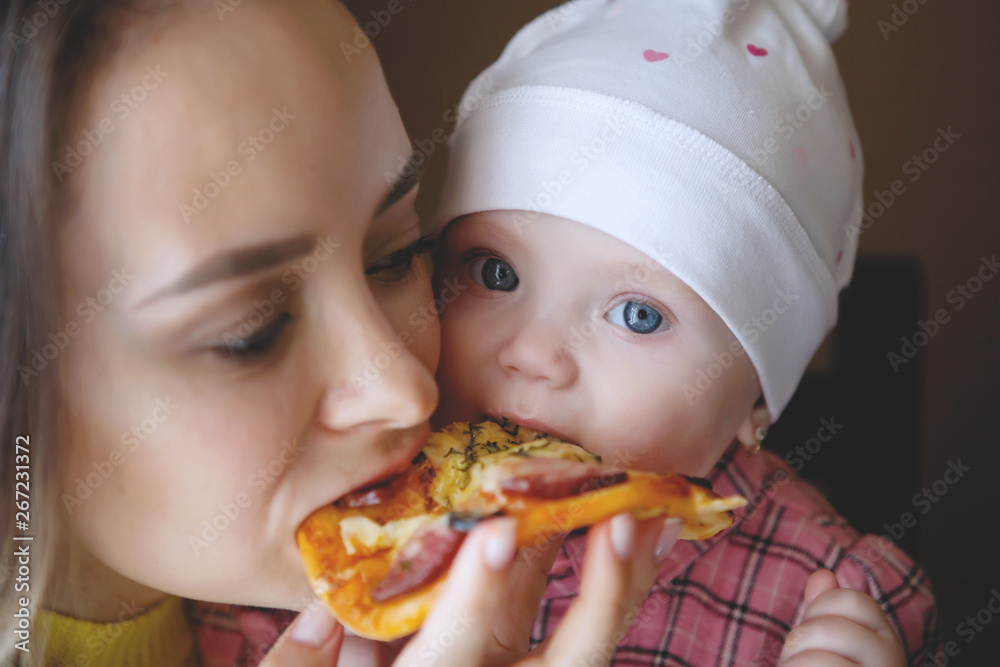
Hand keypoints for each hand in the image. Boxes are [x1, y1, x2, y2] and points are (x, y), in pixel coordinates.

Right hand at [260, 513, 682, 666]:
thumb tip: (323, 611)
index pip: (453, 652)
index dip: (476, 598)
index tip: (499, 533)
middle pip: (566, 661)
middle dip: (599, 599)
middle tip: (622, 523)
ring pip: (589, 648)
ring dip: (626, 582)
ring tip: (656, 515)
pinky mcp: (525, 665)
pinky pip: (581, 631)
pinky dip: (617, 584)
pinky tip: (642, 537)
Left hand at [779, 569, 906, 666]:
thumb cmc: (824, 665)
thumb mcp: (823, 638)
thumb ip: (824, 608)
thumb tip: (823, 575)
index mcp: (885, 641)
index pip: (854, 601)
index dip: (819, 608)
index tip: (812, 633)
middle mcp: (891, 659)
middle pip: (830, 629)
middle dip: (800, 640)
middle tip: (798, 658)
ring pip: (819, 660)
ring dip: (794, 662)